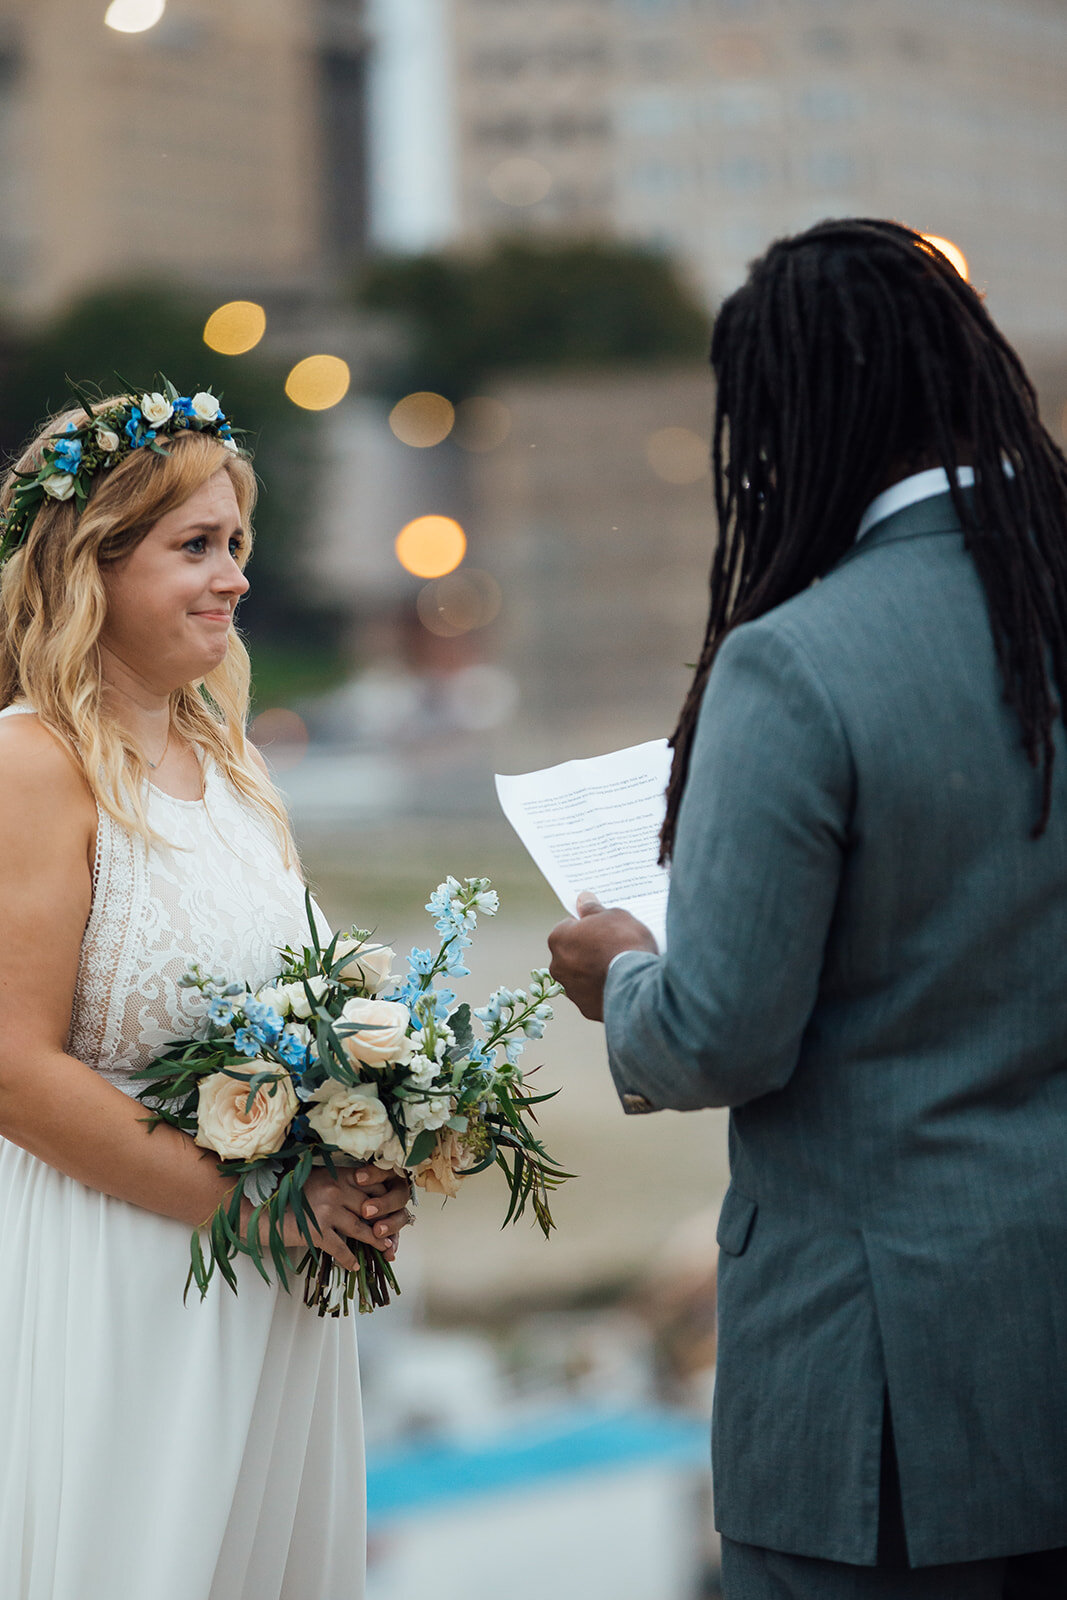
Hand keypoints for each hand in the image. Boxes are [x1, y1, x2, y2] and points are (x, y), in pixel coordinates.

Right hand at [258, 1164, 412, 1269]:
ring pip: (361, 1229)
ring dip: (375, 1241)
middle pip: (371, 1207)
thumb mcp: (315, 1178)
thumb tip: (360, 1192)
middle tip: (394, 1232)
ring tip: (385, 1248)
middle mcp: (335, 1190)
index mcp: (336, 1175)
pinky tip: (355, 1265)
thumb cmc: (287, 1192)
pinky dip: (350, 1259)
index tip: (391, 1207)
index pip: (373, 1183)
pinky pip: (341, 1249)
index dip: (385, 1196)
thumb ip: (337, 1182)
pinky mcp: (317, 1233)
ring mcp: (327, 1212)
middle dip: (384, 1222)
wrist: (260, 1208)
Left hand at [548, 890, 657, 1021]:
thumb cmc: (624, 943)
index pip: (569, 926)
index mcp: (559, 938)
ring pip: (582, 976)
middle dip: (588, 950)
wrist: (639, 985)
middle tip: (614, 946)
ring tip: (621, 967)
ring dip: (595, 972)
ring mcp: (571, 990)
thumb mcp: (614, 915)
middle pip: (573, 953)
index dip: (588, 925)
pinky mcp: (587, 1009)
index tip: (604, 927)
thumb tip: (583, 900)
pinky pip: (594, 996)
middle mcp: (558, 966)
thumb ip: (594, 908)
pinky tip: (622, 984)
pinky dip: (605, 990)